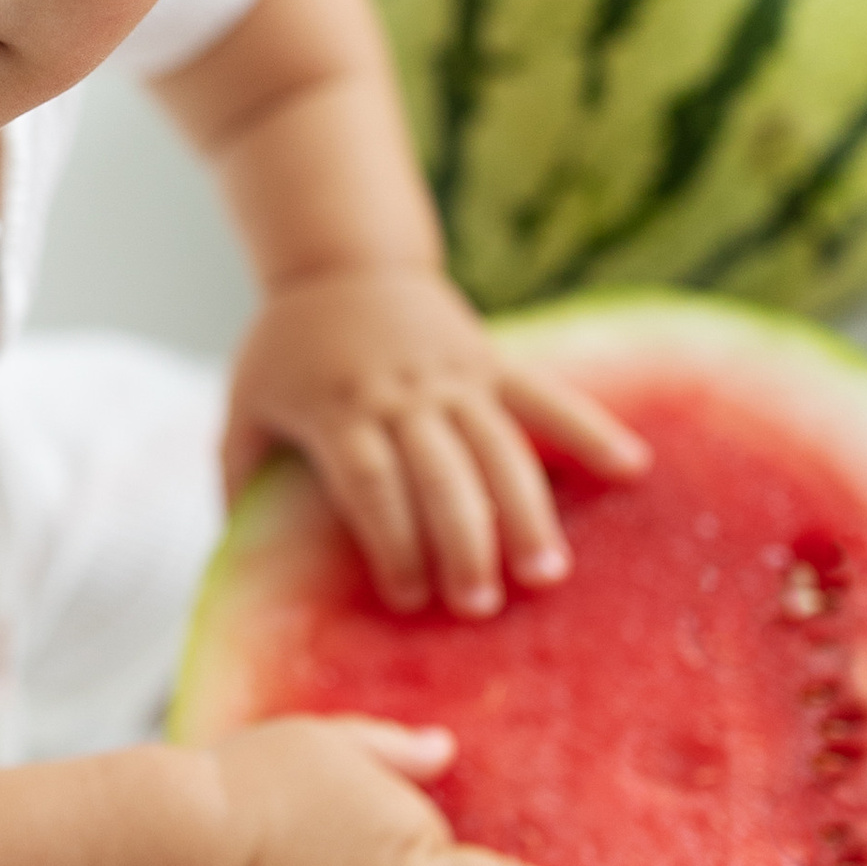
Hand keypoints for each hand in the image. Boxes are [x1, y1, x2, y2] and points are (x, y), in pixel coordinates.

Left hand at [222, 266, 649, 618]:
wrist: (338, 262)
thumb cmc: (284, 352)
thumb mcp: (242, 409)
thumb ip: (239, 482)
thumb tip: (235, 564)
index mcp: (336, 408)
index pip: (370, 482)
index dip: (391, 539)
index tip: (407, 598)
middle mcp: (400, 393)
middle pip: (439, 472)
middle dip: (461, 540)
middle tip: (479, 603)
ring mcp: (453, 374)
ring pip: (498, 444)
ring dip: (525, 508)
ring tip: (546, 572)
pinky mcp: (490, 360)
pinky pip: (545, 394)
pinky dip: (590, 427)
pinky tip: (631, 466)